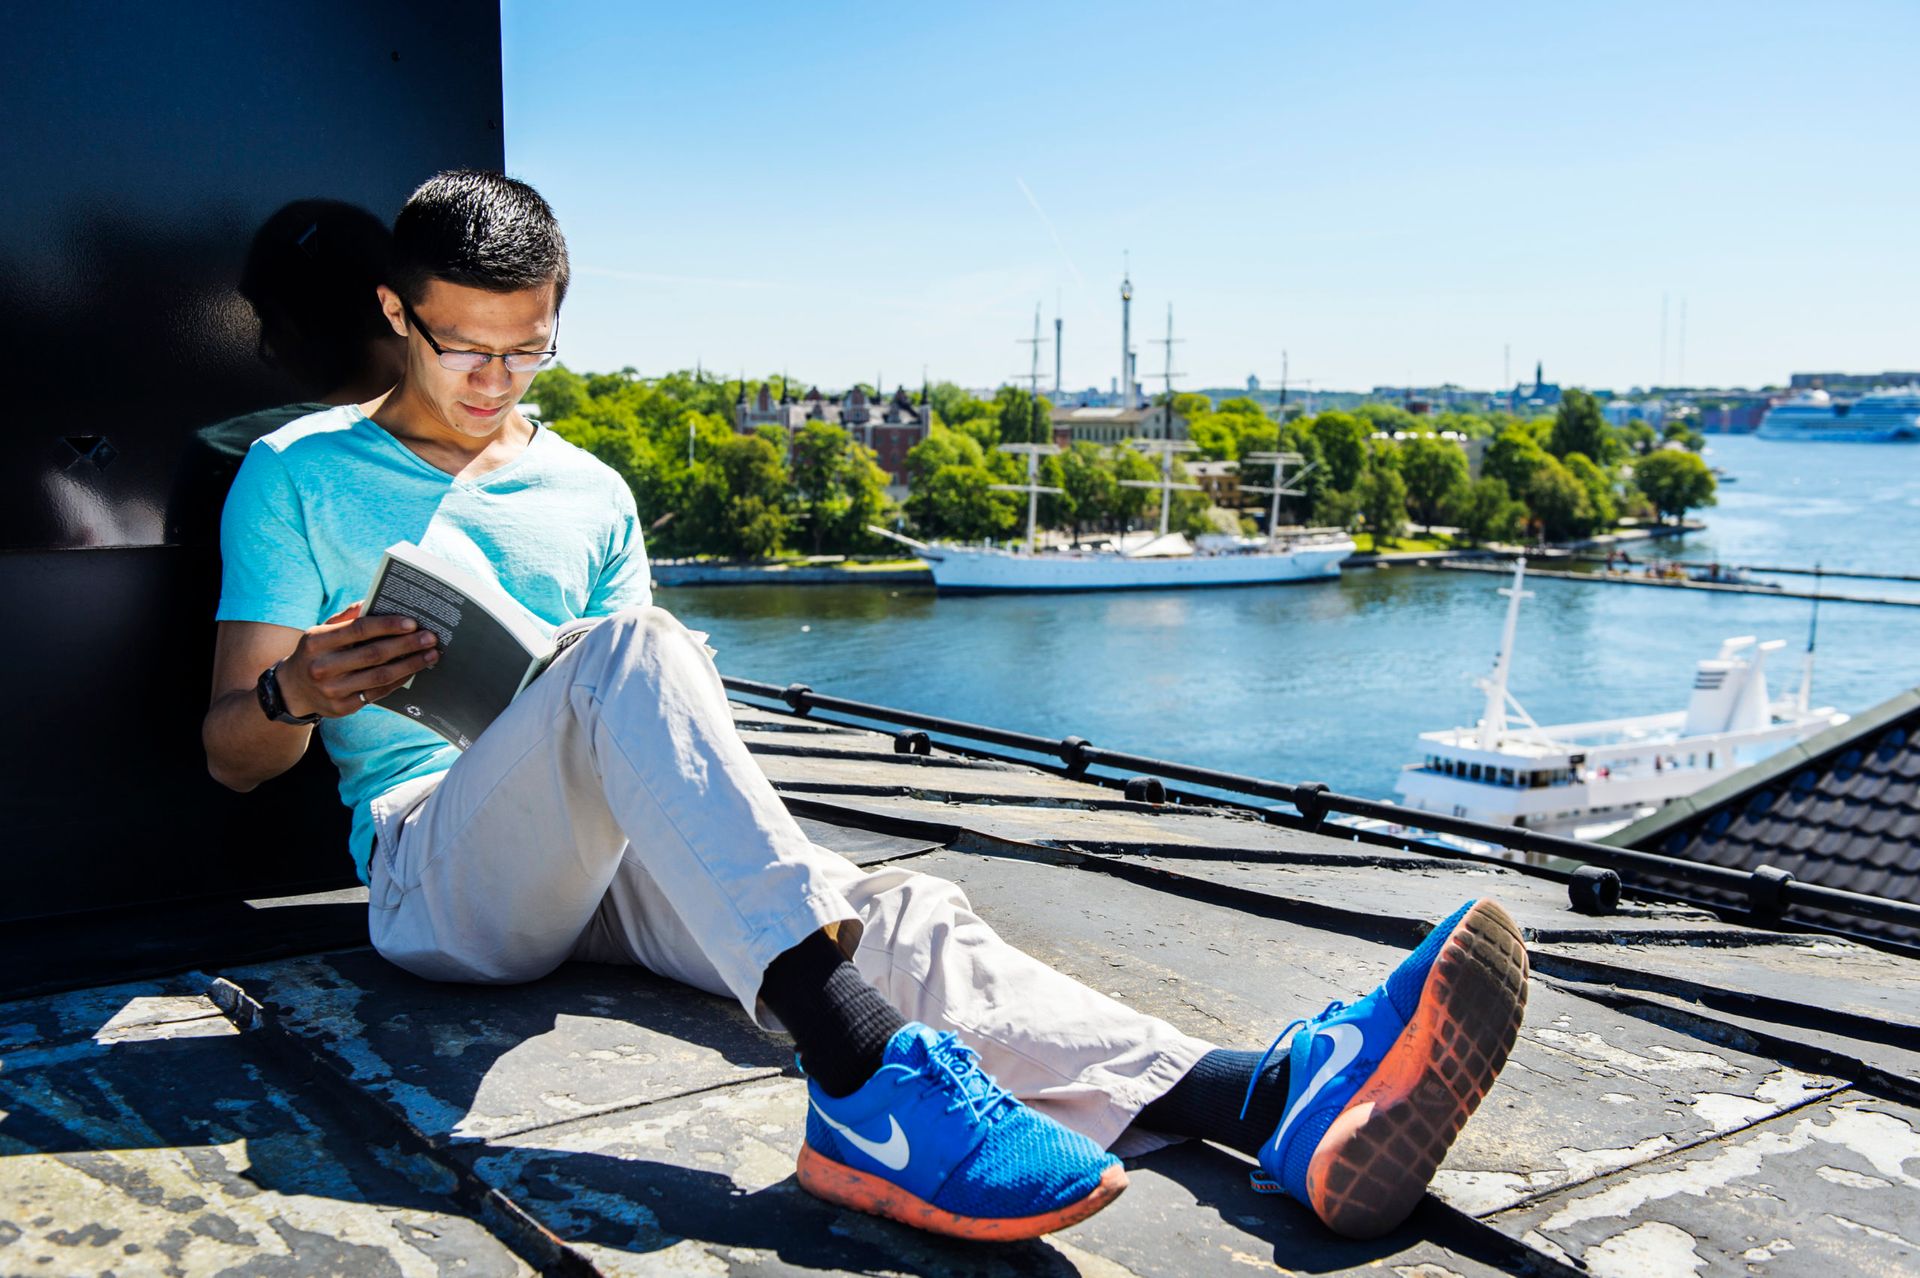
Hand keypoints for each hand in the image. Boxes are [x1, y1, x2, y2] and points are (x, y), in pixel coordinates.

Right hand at [278, 601, 438, 718]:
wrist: (292, 690)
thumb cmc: (316, 652)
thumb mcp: (321, 631)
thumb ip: (346, 617)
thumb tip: (374, 601)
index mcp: (316, 641)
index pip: (358, 630)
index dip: (387, 625)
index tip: (412, 622)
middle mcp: (322, 666)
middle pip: (373, 654)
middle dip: (406, 645)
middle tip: (430, 637)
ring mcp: (332, 690)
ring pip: (380, 676)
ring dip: (410, 664)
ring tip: (431, 654)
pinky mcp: (342, 708)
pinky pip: (378, 693)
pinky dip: (399, 680)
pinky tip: (414, 670)